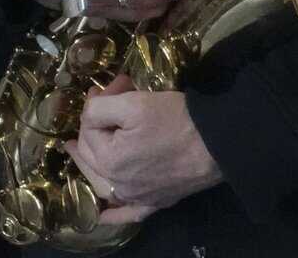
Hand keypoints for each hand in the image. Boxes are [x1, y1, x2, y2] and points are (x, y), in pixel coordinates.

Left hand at [65, 74, 223, 224]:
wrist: (218, 143)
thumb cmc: (174, 120)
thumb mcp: (133, 103)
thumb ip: (100, 108)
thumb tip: (90, 111)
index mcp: (108, 160)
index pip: (89, 126)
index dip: (99, 100)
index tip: (117, 83)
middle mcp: (119, 185)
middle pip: (92, 154)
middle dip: (93, 125)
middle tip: (103, 100)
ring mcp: (138, 197)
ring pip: (103, 183)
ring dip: (89, 166)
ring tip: (79, 150)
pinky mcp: (157, 202)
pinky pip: (129, 213)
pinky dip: (114, 214)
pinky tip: (102, 214)